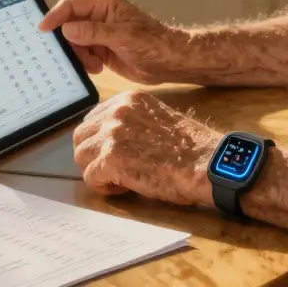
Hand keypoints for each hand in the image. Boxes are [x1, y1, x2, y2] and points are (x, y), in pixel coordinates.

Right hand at [38, 0, 183, 84]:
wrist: (169, 63)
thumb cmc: (151, 43)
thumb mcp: (121, 36)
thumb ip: (93, 32)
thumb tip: (66, 29)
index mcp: (104, 4)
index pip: (72, 5)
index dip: (55, 16)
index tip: (42, 30)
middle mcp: (99, 16)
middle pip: (69, 25)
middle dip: (68, 41)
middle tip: (70, 56)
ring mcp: (99, 34)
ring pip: (74, 43)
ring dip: (79, 55)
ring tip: (94, 63)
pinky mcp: (101, 50)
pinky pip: (82, 55)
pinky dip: (85, 63)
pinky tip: (98, 68)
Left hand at [73, 90, 219, 204]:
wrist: (206, 163)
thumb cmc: (191, 148)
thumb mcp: (158, 119)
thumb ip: (132, 122)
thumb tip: (111, 139)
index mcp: (129, 99)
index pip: (93, 117)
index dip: (100, 140)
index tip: (115, 153)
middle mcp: (117, 111)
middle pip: (81, 136)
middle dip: (92, 155)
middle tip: (113, 169)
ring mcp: (112, 134)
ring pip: (81, 156)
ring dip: (96, 170)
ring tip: (120, 179)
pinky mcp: (111, 159)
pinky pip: (89, 177)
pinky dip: (103, 187)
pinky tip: (123, 188)